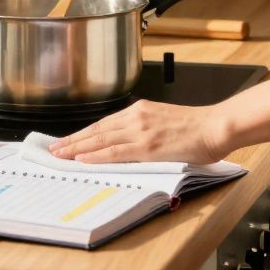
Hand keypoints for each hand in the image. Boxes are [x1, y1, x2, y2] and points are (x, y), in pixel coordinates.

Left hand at [47, 100, 230, 164]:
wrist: (216, 125)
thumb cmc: (197, 127)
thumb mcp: (164, 122)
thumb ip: (145, 129)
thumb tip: (131, 144)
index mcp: (140, 110)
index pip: (104, 124)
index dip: (83, 134)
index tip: (68, 141)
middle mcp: (136, 117)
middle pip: (96, 130)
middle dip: (72, 140)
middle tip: (53, 149)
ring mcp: (141, 131)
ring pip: (100, 140)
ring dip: (77, 148)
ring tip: (59, 155)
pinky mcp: (147, 146)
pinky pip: (115, 152)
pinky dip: (96, 156)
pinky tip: (83, 159)